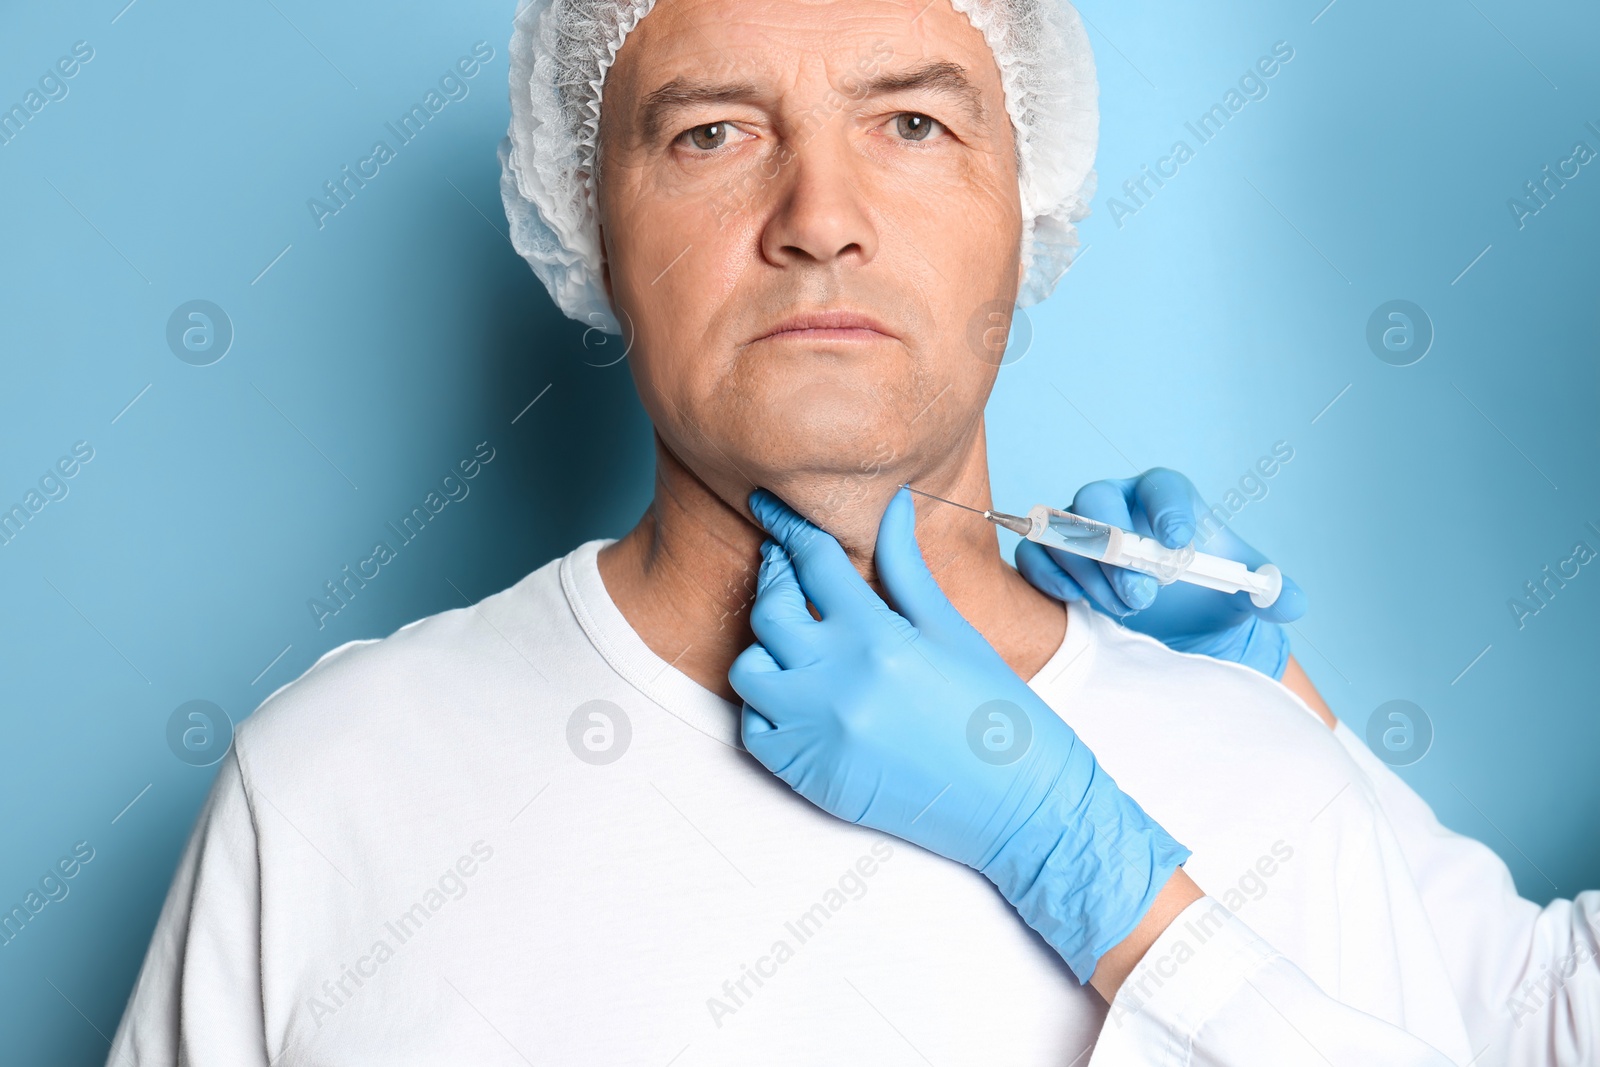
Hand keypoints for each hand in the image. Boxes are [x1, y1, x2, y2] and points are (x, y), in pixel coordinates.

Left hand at [729, 485, 1189, 982]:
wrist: (1019, 807)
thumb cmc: (997, 714)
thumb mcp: (953, 629)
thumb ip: (907, 567)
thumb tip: (891, 504)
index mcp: (878, 638)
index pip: (812, 562)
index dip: (789, 527)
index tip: (769, 506)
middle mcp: (837, 683)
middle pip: (770, 610)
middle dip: (775, 579)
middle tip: (787, 569)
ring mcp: (817, 733)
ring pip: (749, 670)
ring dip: (766, 648)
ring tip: (797, 639)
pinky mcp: (809, 776)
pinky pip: (755, 729)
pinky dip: (768, 706)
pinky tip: (801, 692)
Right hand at [1014, 468, 1306, 678]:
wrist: (1175, 623)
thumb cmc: (1207, 593)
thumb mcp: (1248, 594)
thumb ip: (1275, 594)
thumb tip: (1287, 599)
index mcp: (1165, 498)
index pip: (1162, 487)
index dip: (1167, 510)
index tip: (1180, 546)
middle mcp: (1117, 504)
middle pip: (1097, 498)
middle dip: (1117, 546)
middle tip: (1144, 595)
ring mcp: (1080, 530)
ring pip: (1066, 532)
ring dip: (1092, 575)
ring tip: (1126, 612)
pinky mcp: (1056, 560)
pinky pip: (1035, 556)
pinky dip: (1050, 578)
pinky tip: (1079, 606)